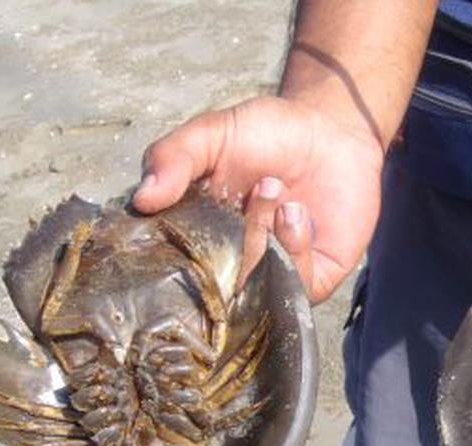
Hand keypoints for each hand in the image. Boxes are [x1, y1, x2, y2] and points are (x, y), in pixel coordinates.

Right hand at [133, 96, 384, 303]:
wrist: (331, 131)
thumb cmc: (265, 134)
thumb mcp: (210, 135)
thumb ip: (173, 158)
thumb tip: (141, 200)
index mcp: (198, 239)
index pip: (172, 272)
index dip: (173, 254)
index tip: (186, 215)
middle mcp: (232, 267)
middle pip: (215, 286)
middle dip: (234, 235)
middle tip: (259, 184)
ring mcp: (272, 276)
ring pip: (255, 289)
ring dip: (262, 237)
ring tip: (276, 189)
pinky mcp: (314, 279)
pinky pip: (297, 290)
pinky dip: (294, 251)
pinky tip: (297, 212)